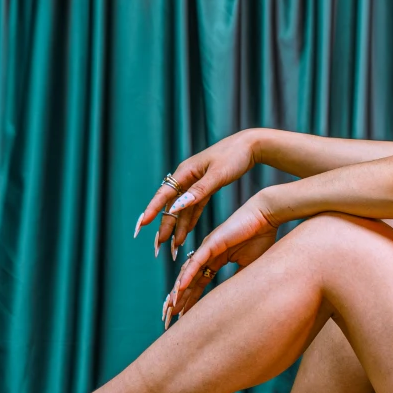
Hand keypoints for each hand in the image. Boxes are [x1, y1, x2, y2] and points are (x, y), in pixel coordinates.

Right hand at [135, 130, 264, 259]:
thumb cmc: (234, 156)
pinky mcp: (206, 187)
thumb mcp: (217, 175)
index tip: (142, 225)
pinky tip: (185, 233)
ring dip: (177, 227)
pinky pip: (194, 206)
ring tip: (173, 246)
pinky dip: (190, 219)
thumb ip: (198, 191)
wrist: (251, 145)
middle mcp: (187, 178)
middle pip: (171, 205)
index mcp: (185, 172)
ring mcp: (195, 182)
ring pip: (183, 209)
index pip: (164, 194)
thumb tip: (177, 205)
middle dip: (164, 226)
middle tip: (158, 246)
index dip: (152, 210)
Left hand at [163, 193, 277, 325]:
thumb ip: (239, 280)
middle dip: (179, 299)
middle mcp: (206, 254)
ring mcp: (207, 248)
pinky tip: (180, 289)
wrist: (267, 216)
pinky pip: (197, 262)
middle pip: (188, 280)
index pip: (199, 283)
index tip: (184, 315)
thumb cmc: (262, 237)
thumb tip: (235, 298)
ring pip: (188, 272)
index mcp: (215, 259)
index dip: (191, 299)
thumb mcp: (250, 266)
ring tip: (171, 307)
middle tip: (169, 317)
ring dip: (178, 291)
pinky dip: (188, 275)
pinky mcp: (212, 243)